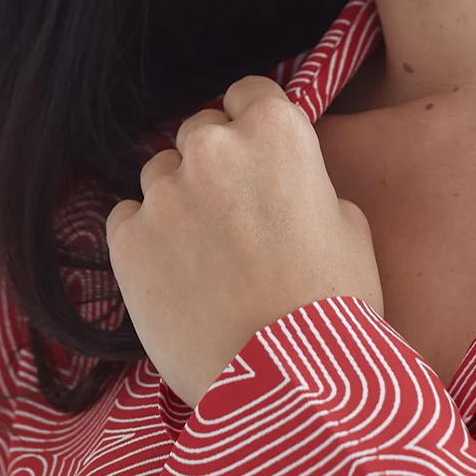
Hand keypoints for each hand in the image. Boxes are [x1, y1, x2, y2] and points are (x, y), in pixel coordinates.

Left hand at [106, 76, 384, 407]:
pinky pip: (127, 220)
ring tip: (207, 258)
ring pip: (159, 174)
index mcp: (277, 133)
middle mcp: (213, 149)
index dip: (254, 123)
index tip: (257, 154)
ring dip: (179, 201)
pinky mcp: (127, 241)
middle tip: (235, 217)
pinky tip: (178, 279)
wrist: (289, 384)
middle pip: (200, 131)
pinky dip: (146, 241)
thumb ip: (307, 184)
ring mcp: (164, 194)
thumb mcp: (349, 226)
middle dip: (214, 163)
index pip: (248, 92)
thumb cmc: (334, 307)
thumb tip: (282, 184)